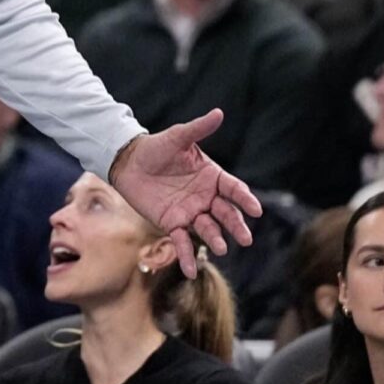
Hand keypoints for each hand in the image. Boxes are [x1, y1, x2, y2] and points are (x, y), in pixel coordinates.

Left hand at [108, 109, 261, 277]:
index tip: (255, 209)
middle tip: (245, 238)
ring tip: (221, 248)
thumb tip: (219, 112)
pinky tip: (190, 271)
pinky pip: (182, 241)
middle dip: (236, 225)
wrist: (128, 162)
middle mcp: (206, 197)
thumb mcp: (177, 137)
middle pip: (226, 213)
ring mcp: (191, 212)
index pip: (234, 190)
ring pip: (208, 228)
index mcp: (212, 176)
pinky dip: (187, 256)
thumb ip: (198, 129)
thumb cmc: (155, 147)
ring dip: (215, 239)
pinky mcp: (172, 223)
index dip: (245, 199)